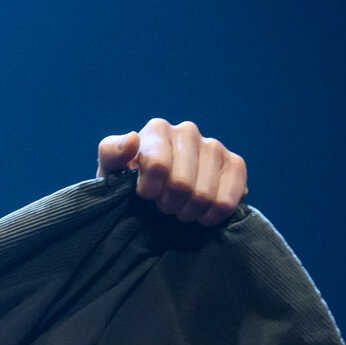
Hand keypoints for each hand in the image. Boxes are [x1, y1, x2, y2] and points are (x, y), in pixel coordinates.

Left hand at [97, 119, 247, 223]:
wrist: (156, 199)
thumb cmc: (129, 185)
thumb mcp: (111, 172)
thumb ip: (111, 154)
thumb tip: (132, 140)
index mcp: (157, 129)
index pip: (158, 165)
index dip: (150, 191)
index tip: (145, 197)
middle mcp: (187, 131)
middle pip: (182, 184)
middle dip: (169, 205)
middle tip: (163, 207)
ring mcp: (214, 146)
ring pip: (204, 194)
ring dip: (188, 212)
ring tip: (180, 210)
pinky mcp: (235, 164)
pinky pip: (228, 199)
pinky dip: (213, 215)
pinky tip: (202, 215)